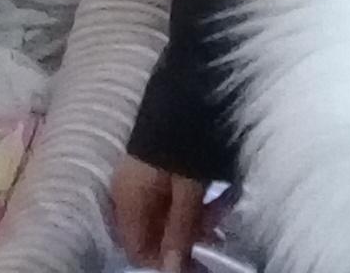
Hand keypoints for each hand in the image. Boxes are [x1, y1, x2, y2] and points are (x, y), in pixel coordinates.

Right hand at [110, 156, 211, 272]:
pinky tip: (214, 198)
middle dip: (186, 237)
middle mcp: (127, 193)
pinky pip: (168, 196)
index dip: (164, 260)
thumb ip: (181, 230)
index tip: (195, 260)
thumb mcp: (189, 190)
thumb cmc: (185, 146)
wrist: (184, 94)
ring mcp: (138, 178)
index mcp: (128, 201)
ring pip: (164, 214)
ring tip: (221, 211)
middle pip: (153, 233)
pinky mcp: (153, 166)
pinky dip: (188, 202)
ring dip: (193, 219)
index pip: (137, 250)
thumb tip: (172, 270)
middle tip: (217, 234)